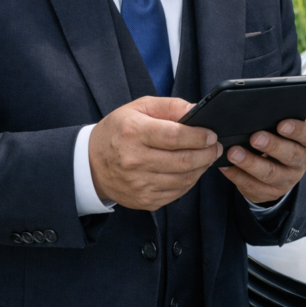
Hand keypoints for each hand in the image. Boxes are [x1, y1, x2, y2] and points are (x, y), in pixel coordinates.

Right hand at [88, 96, 222, 210]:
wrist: (90, 164)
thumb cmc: (118, 131)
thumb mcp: (138, 108)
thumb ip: (170, 106)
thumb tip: (197, 110)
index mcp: (134, 132)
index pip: (175, 136)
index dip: (198, 136)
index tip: (211, 134)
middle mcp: (134, 161)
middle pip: (183, 160)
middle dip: (206, 153)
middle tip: (215, 147)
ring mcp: (139, 184)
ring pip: (183, 179)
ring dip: (201, 168)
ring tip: (206, 157)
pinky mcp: (144, 200)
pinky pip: (177, 192)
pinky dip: (189, 181)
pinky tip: (191, 170)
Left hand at [219, 100, 305, 203]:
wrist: (284, 169)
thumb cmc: (288, 139)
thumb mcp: (300, 122)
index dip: (295, 130)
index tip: (282, 124)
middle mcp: (300, 162)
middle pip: (289, 155)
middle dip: (272, 146)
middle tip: (255, 137)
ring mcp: (286, 180)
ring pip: (270, 174)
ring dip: (251, 163)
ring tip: (234, 152)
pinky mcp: (269, 192)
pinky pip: (253, 187)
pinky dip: (238, 177)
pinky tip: (226, 166)